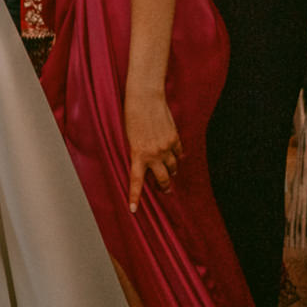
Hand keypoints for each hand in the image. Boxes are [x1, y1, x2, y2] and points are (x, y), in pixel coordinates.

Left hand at [123, 88, 182, 212]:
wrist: (145, 97)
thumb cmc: (131, 114)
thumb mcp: (128, 136)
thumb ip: (136, 150)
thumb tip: (142, 159)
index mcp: (137, 154)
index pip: (135, 181)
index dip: (134, 197)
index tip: (134, 210)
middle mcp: (154, 154)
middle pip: (162, 178)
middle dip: (164, 186)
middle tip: (165, 191)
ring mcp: (166, 146)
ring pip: (173, 166)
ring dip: (172, 171)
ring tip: (171, 173)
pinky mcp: (174, 138)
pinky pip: (179, 152)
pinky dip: (178, 155)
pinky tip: (177, 156)